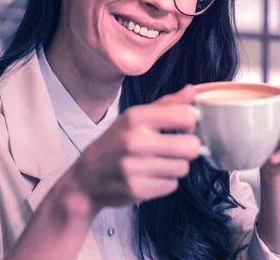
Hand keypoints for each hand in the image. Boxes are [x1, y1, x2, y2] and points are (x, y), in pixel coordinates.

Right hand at [70, 85, 200, 212]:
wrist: (88, 177)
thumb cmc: (116, 142)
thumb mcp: (135, 117)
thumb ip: (166, 104)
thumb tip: (192, 91)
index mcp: (136, 117)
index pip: (186, 117)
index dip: (191, 123)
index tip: (183, 127)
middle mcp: (134, 140)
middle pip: (191, 147)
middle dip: (187, 149)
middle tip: (175, 149)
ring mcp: (135, 167)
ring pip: (183, 168)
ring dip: (175, 167)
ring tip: (158, 163)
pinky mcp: (137, 189)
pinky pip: (171, 185)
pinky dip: (164, 182)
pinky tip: (150, 176)